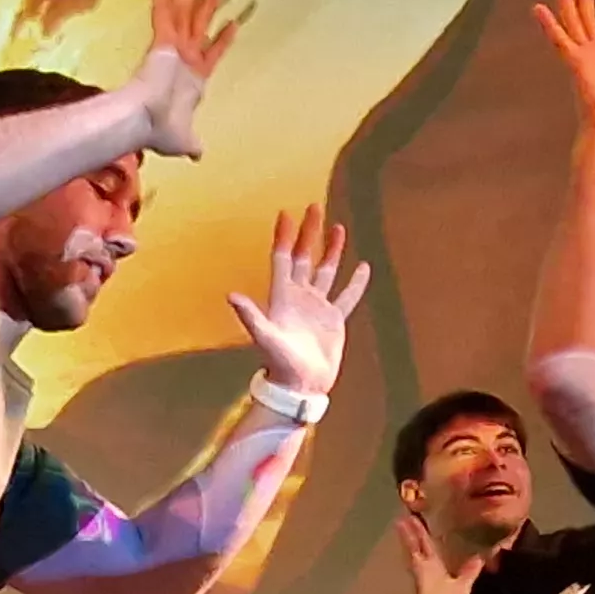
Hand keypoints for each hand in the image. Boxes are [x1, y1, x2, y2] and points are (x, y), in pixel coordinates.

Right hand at [128, 0, 247, 158]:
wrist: (143, 120)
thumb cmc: (162, 130)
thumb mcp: (184, 141)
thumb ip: (192, 143)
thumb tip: (198, 155)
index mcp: (192, 80)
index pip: (211, 54)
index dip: (223, 40)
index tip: (234, 24)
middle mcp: (184, 61)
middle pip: (197, 26)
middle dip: (206, 7)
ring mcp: (173, 49)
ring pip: (183, 14)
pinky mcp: (162, 42)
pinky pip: (165, 13)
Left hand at [226, 203, 371, 398]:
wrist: (300, 386)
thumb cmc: (280, 364)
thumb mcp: (264, 337)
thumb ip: (250, 315)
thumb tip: (231, 296)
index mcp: (282, 297)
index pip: (283, 258)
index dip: (284, 237)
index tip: (286, 213)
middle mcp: (300, 297)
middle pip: (305, 257)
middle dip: (309, 232)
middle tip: (314, 207)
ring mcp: (317, 307)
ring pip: (326, 270)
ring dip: (331, 250)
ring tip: (338, 227)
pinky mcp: (334, 320)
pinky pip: (347, 296)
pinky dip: (355, 282)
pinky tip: (363, 267)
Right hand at [397, 515, 488, 593]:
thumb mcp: (463, 587)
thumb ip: (469, 572)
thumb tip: (478, 558)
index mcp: (436, 568)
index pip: (428, 545)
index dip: (422, 531)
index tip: (416, 517)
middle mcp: (427, 570)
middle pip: (419, 545)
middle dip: (413, 529)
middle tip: (405, 513)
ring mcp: (422, 576)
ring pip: (414, 553)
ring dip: (407, 538)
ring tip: (400, 522)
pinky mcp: (421, 585)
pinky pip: (415, 568)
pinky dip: (411, 556)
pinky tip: (407, 547)